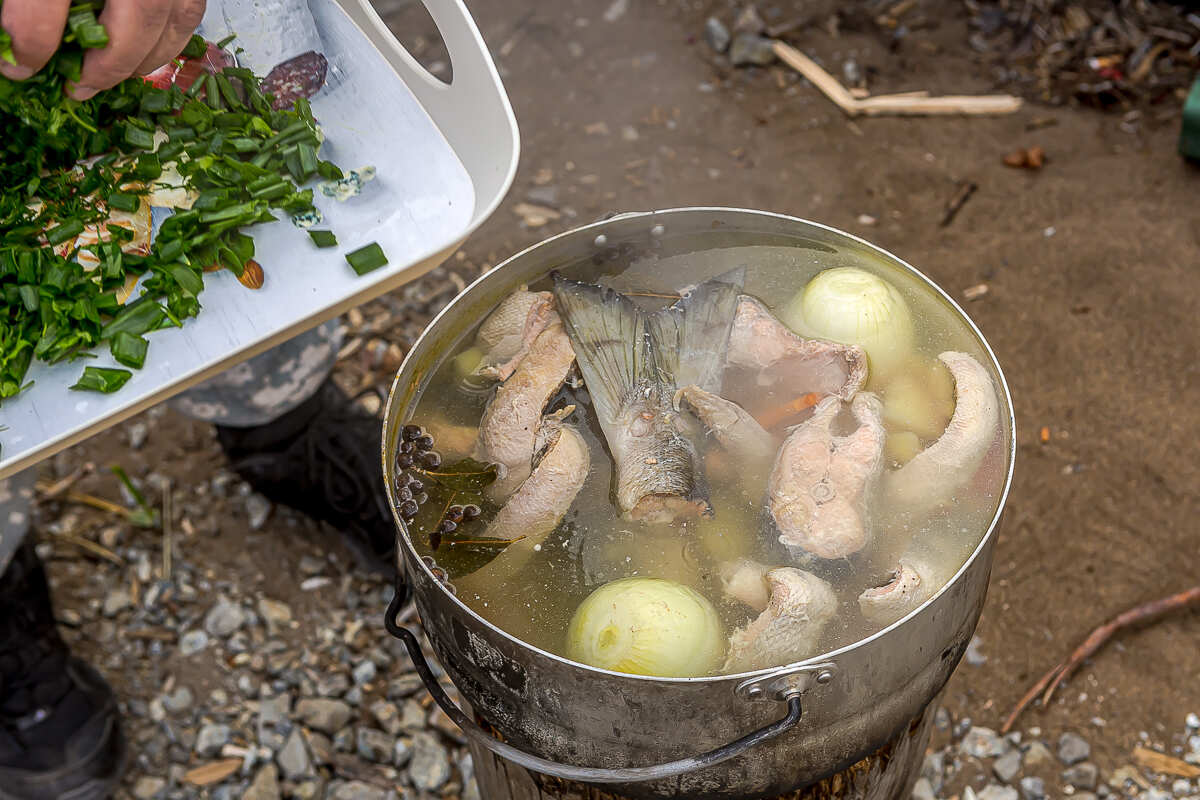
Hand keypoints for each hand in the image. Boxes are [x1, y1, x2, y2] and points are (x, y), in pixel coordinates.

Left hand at [0, 0, 205, 97]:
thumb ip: (20, 3)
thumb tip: (14, 51)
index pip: (46, 9)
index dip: (29, 45)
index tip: (18, 68)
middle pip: (126, 30)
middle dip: (99, 69)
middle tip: (75, 87)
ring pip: (165, 30)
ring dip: (137, 62)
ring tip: (106, 74)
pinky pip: (189, 15)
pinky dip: (168, 40)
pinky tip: (142, 50)